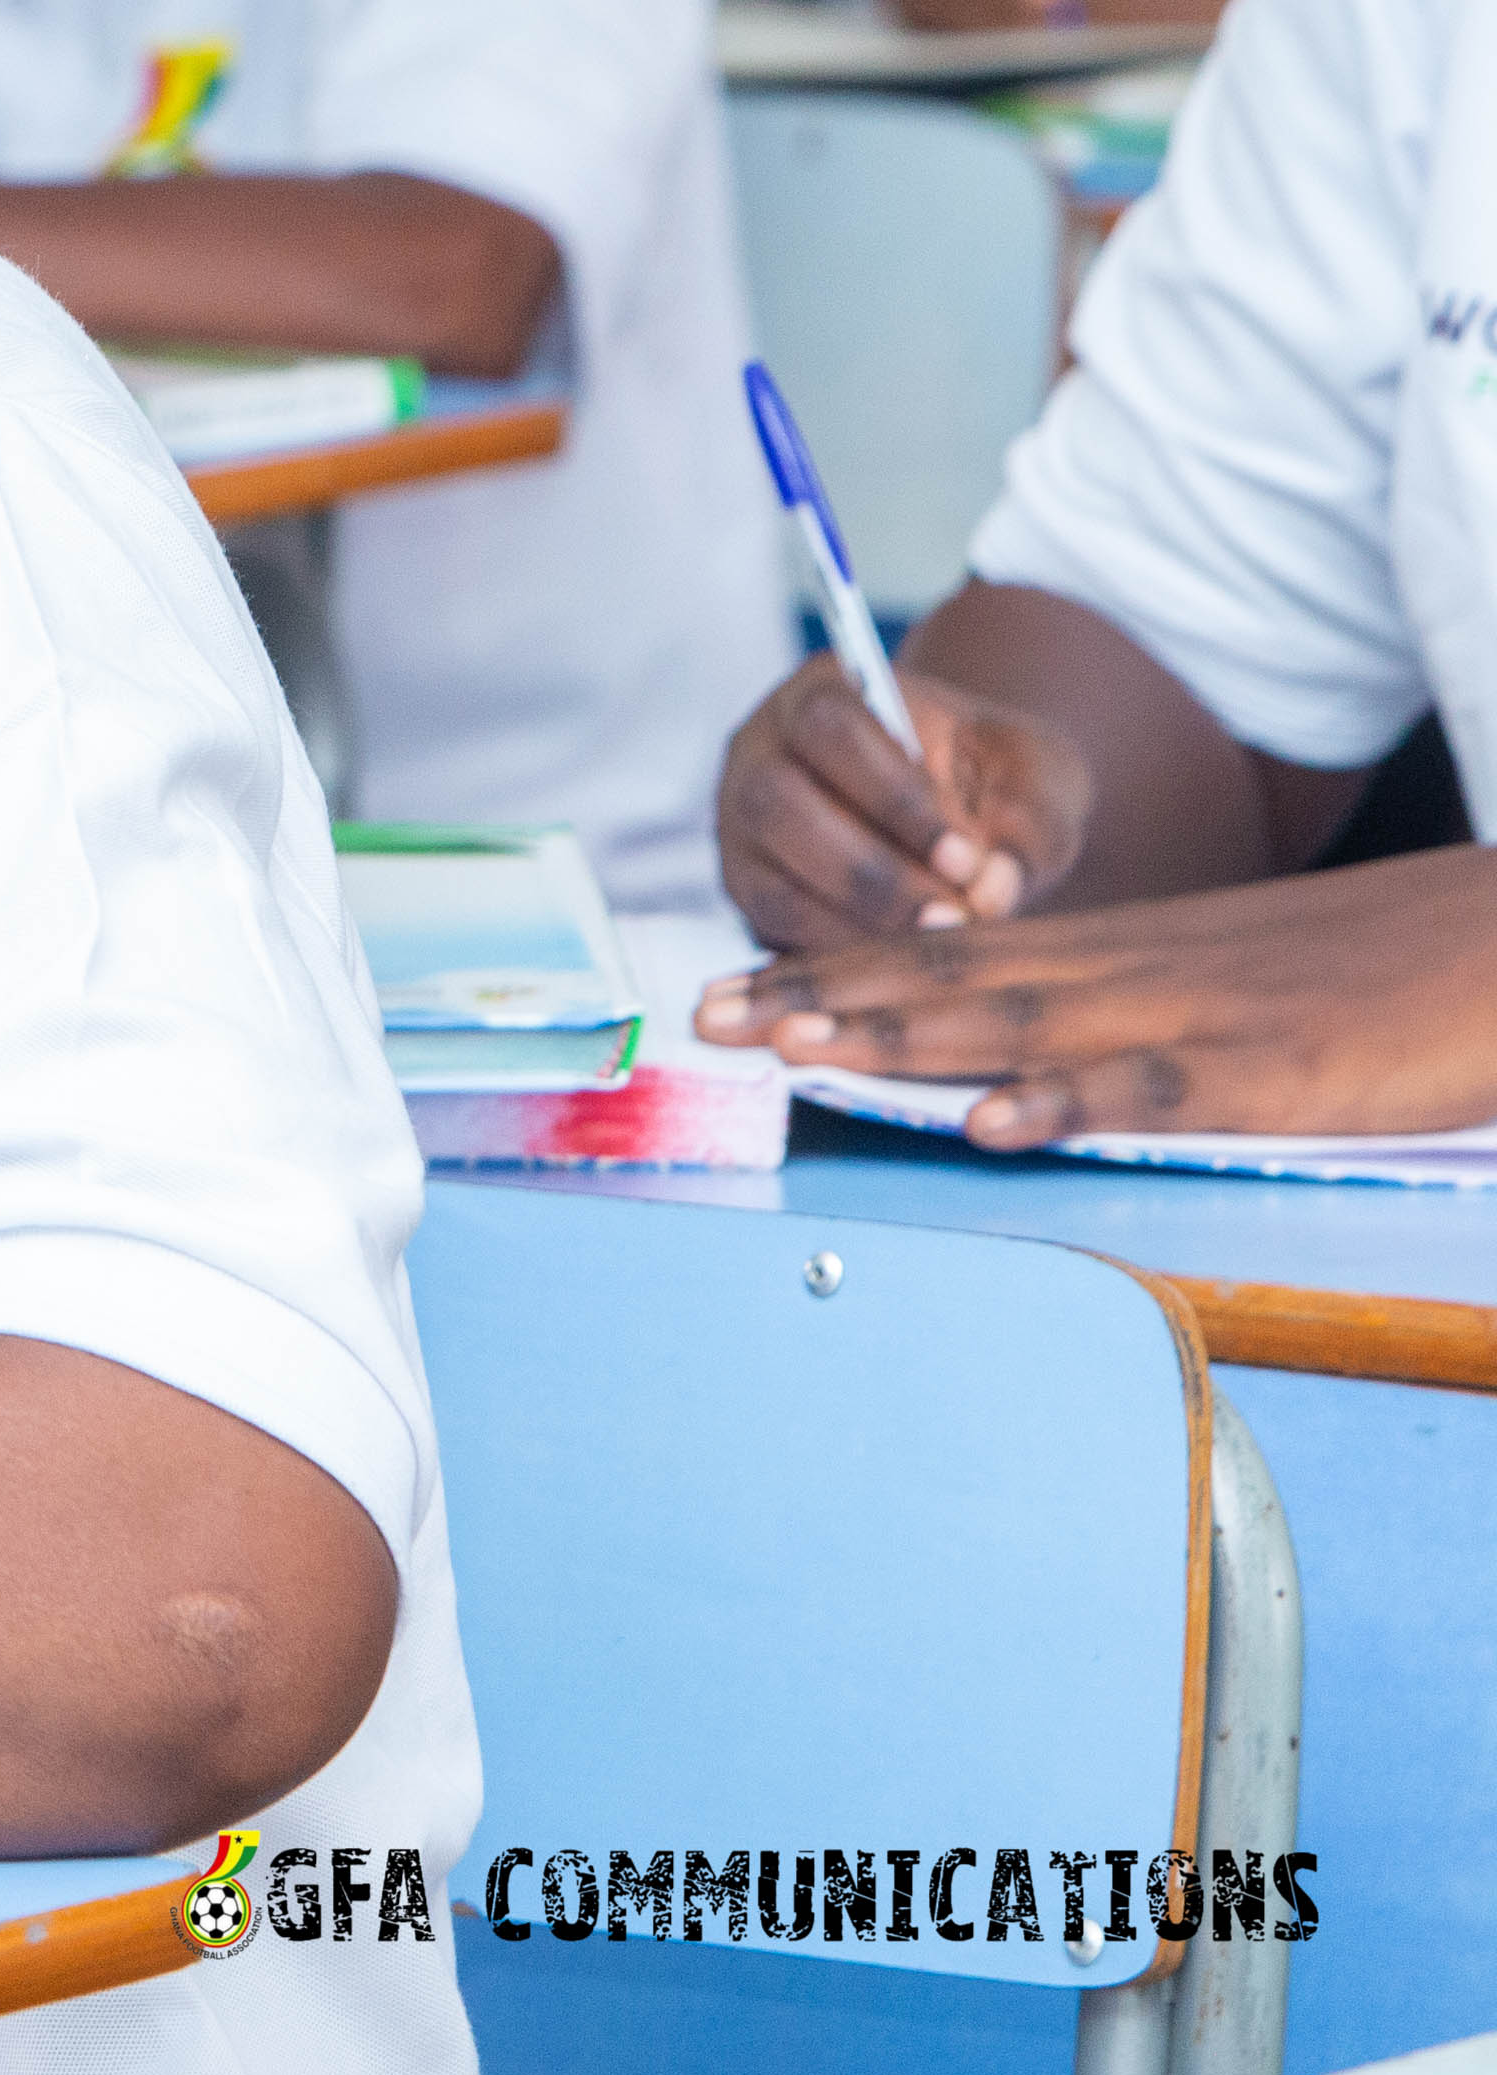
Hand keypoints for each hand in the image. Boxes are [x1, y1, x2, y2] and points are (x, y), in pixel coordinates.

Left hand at [682, 856, 1496, 1143]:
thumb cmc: (1364, 973)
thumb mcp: (1219, 979)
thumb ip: (1120, 1010)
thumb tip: (1013, 1056)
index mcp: (1117, 954)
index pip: (943, 957)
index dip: (832, 972)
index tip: (733, 991)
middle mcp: (1132, 971)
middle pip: (950, 980)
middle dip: (823, 997)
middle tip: (710, 1016)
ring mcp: (1195, 1016)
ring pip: (1023, 1021)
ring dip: (906, 1035)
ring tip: (803, 1046)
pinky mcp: (1269, 1070)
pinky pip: (1151, 1086)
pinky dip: (1067, 1101)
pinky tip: (992, 1121)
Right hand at [714, 652, 1093, 957]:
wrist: (966, 811)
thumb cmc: (995, 780)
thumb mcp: (1035, 778)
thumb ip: (1028, 821)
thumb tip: (990, 890)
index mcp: (822, 690)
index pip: (832, 727)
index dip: (894, 797)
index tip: (965, 857)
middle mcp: (759, 748)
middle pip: (779, 802)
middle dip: (870, 872)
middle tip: (954, 916)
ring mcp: (740, 822)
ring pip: (766, 875)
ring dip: (855, 920)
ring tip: (938, 942)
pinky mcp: (746, 885)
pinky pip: (771, 926)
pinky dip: (837, 951)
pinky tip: (904, 962)